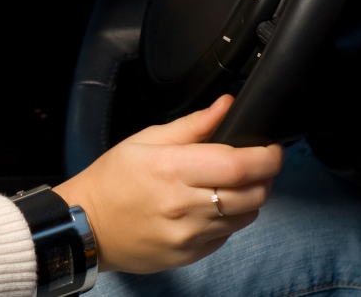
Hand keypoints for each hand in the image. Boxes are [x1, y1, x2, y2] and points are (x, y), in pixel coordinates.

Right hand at [53, 95, 281, 273]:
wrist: (88, 226)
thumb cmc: (113, 180)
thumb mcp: (145, 140)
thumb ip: (193, 125)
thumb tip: (226, 105)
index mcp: (171, 169)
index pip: (240, 166)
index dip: (268, 156)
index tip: (272, 147)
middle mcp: (184, 206)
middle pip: (254, 194)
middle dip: (265, 176)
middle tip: (256, 163)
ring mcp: (189, 235)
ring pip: (247, 216)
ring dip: (250, 197)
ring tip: (231, 184)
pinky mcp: (191, 255)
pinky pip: (228, 235)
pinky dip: (230, 218)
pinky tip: (211, 207)